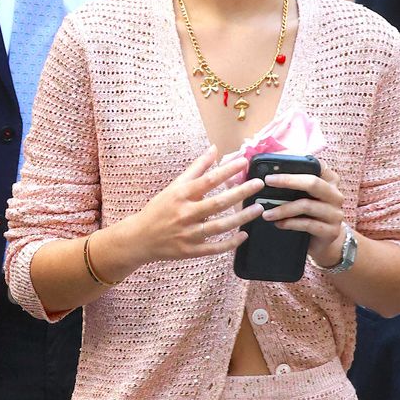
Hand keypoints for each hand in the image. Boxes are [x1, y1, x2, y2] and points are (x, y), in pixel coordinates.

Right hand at [129, 146, 263, 264]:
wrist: (139, 238)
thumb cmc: (159, 209)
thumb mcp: (174, 186)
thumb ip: (196, 168)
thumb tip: (214, 149)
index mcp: (181, 195)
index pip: (208, 180)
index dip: (227, 170)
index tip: (244, 161)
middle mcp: (185, 214)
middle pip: (217, 203)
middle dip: (240, 193)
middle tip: (259, 184)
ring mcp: (188, 234)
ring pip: (219, 226)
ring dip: (241, 218)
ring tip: (258, 209)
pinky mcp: (190, 251)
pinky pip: (214, 248)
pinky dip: (230, 243)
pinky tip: (244, 235)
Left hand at [261, 162, 345, 267]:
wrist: (321, 242)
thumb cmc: (308, 214)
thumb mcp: (301, 196)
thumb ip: (290, 184)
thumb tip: (264, 173)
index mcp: (330, 180)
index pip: (316, 165)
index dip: (296, 162)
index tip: (275, 165)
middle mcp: (335, 195)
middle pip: (313, 182)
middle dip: (288, 181)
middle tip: (267, 181)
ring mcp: (335, 213)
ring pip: (307, 205)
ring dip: (283, 209)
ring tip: (266, 213)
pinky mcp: (331, 231)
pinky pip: (308, 224)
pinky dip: (290, 223)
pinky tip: (278, 224)